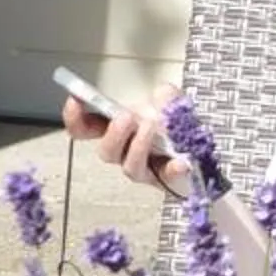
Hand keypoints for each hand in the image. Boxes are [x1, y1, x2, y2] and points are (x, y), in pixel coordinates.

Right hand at [61, 85, 188, 195]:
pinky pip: (166, 178)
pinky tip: (180, 162)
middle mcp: (125, 152)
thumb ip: (165, 95)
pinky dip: (172, 169)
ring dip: (138, 146)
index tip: (75, 101)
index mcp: (117, 131)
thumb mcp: (169, 101)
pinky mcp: (166, 180)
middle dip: (113, 134)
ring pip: (130, 167)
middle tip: (125, 117)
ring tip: (150, 127)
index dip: (75, 119)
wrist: (200, 149)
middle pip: (106, 152)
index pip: (86, 129)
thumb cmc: (174, 126)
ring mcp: (144, 168)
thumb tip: (161, 95)